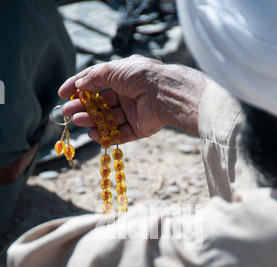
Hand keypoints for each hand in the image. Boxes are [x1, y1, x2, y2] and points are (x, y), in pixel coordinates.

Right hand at [59, 55, 207, 144]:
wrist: (163, 93)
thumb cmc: (140, 76)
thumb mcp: (112, 70)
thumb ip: (94, 77)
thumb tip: (79, 84)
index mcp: (122, 78)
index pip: (95, 82)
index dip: (78, 87)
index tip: (62, 94)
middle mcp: (127, 95)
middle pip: (100, 104)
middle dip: (83, 107)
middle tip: (67, 112)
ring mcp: (133, 113)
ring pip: (107, 119)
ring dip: (91, 121)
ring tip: (77, 121)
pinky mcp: (138, 129)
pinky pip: (119, 134)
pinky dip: (105, 135)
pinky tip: (92, 133)